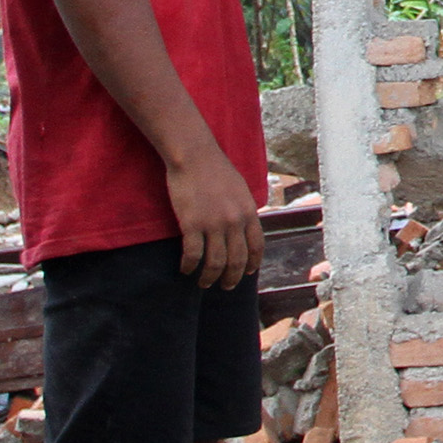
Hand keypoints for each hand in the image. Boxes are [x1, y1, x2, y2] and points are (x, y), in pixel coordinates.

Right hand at [167, 147, 264, 291]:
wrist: (195, 156)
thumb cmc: (216, 169)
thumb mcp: (240, 189)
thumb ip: (244, 210)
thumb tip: (246, 227)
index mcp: (248, 212)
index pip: (257, 246)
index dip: (253, 264)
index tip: (249, 273)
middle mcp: (234, 221)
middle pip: (237, 260)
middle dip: (232, 278)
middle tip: (225, 286)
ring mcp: (213, 224)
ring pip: (215, 263)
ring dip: (209, 278)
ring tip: (204, 283)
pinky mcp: (191, 224)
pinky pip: (192, 255)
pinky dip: (189, 267)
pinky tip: (185, 270)